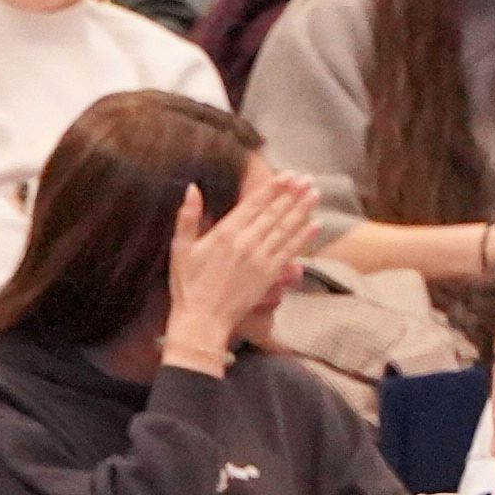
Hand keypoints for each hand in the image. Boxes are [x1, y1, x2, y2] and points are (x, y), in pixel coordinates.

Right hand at [151, 170, 316, 375]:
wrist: (203, 318)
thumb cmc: (187, 283)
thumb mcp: (180, 247)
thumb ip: (187, 217)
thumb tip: (192, 188)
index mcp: (224, 233)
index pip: (254, 205)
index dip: (272, 189)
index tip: (287, 175)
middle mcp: (247, 243)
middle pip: (275, 214)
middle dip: (292, 195)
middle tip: (307, 179)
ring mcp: (261, 259)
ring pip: (286, 229)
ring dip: (302, 210)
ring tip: (315, 194)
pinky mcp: (270, 275)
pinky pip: (291, 251)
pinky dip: (304, 237)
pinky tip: (315, 224)